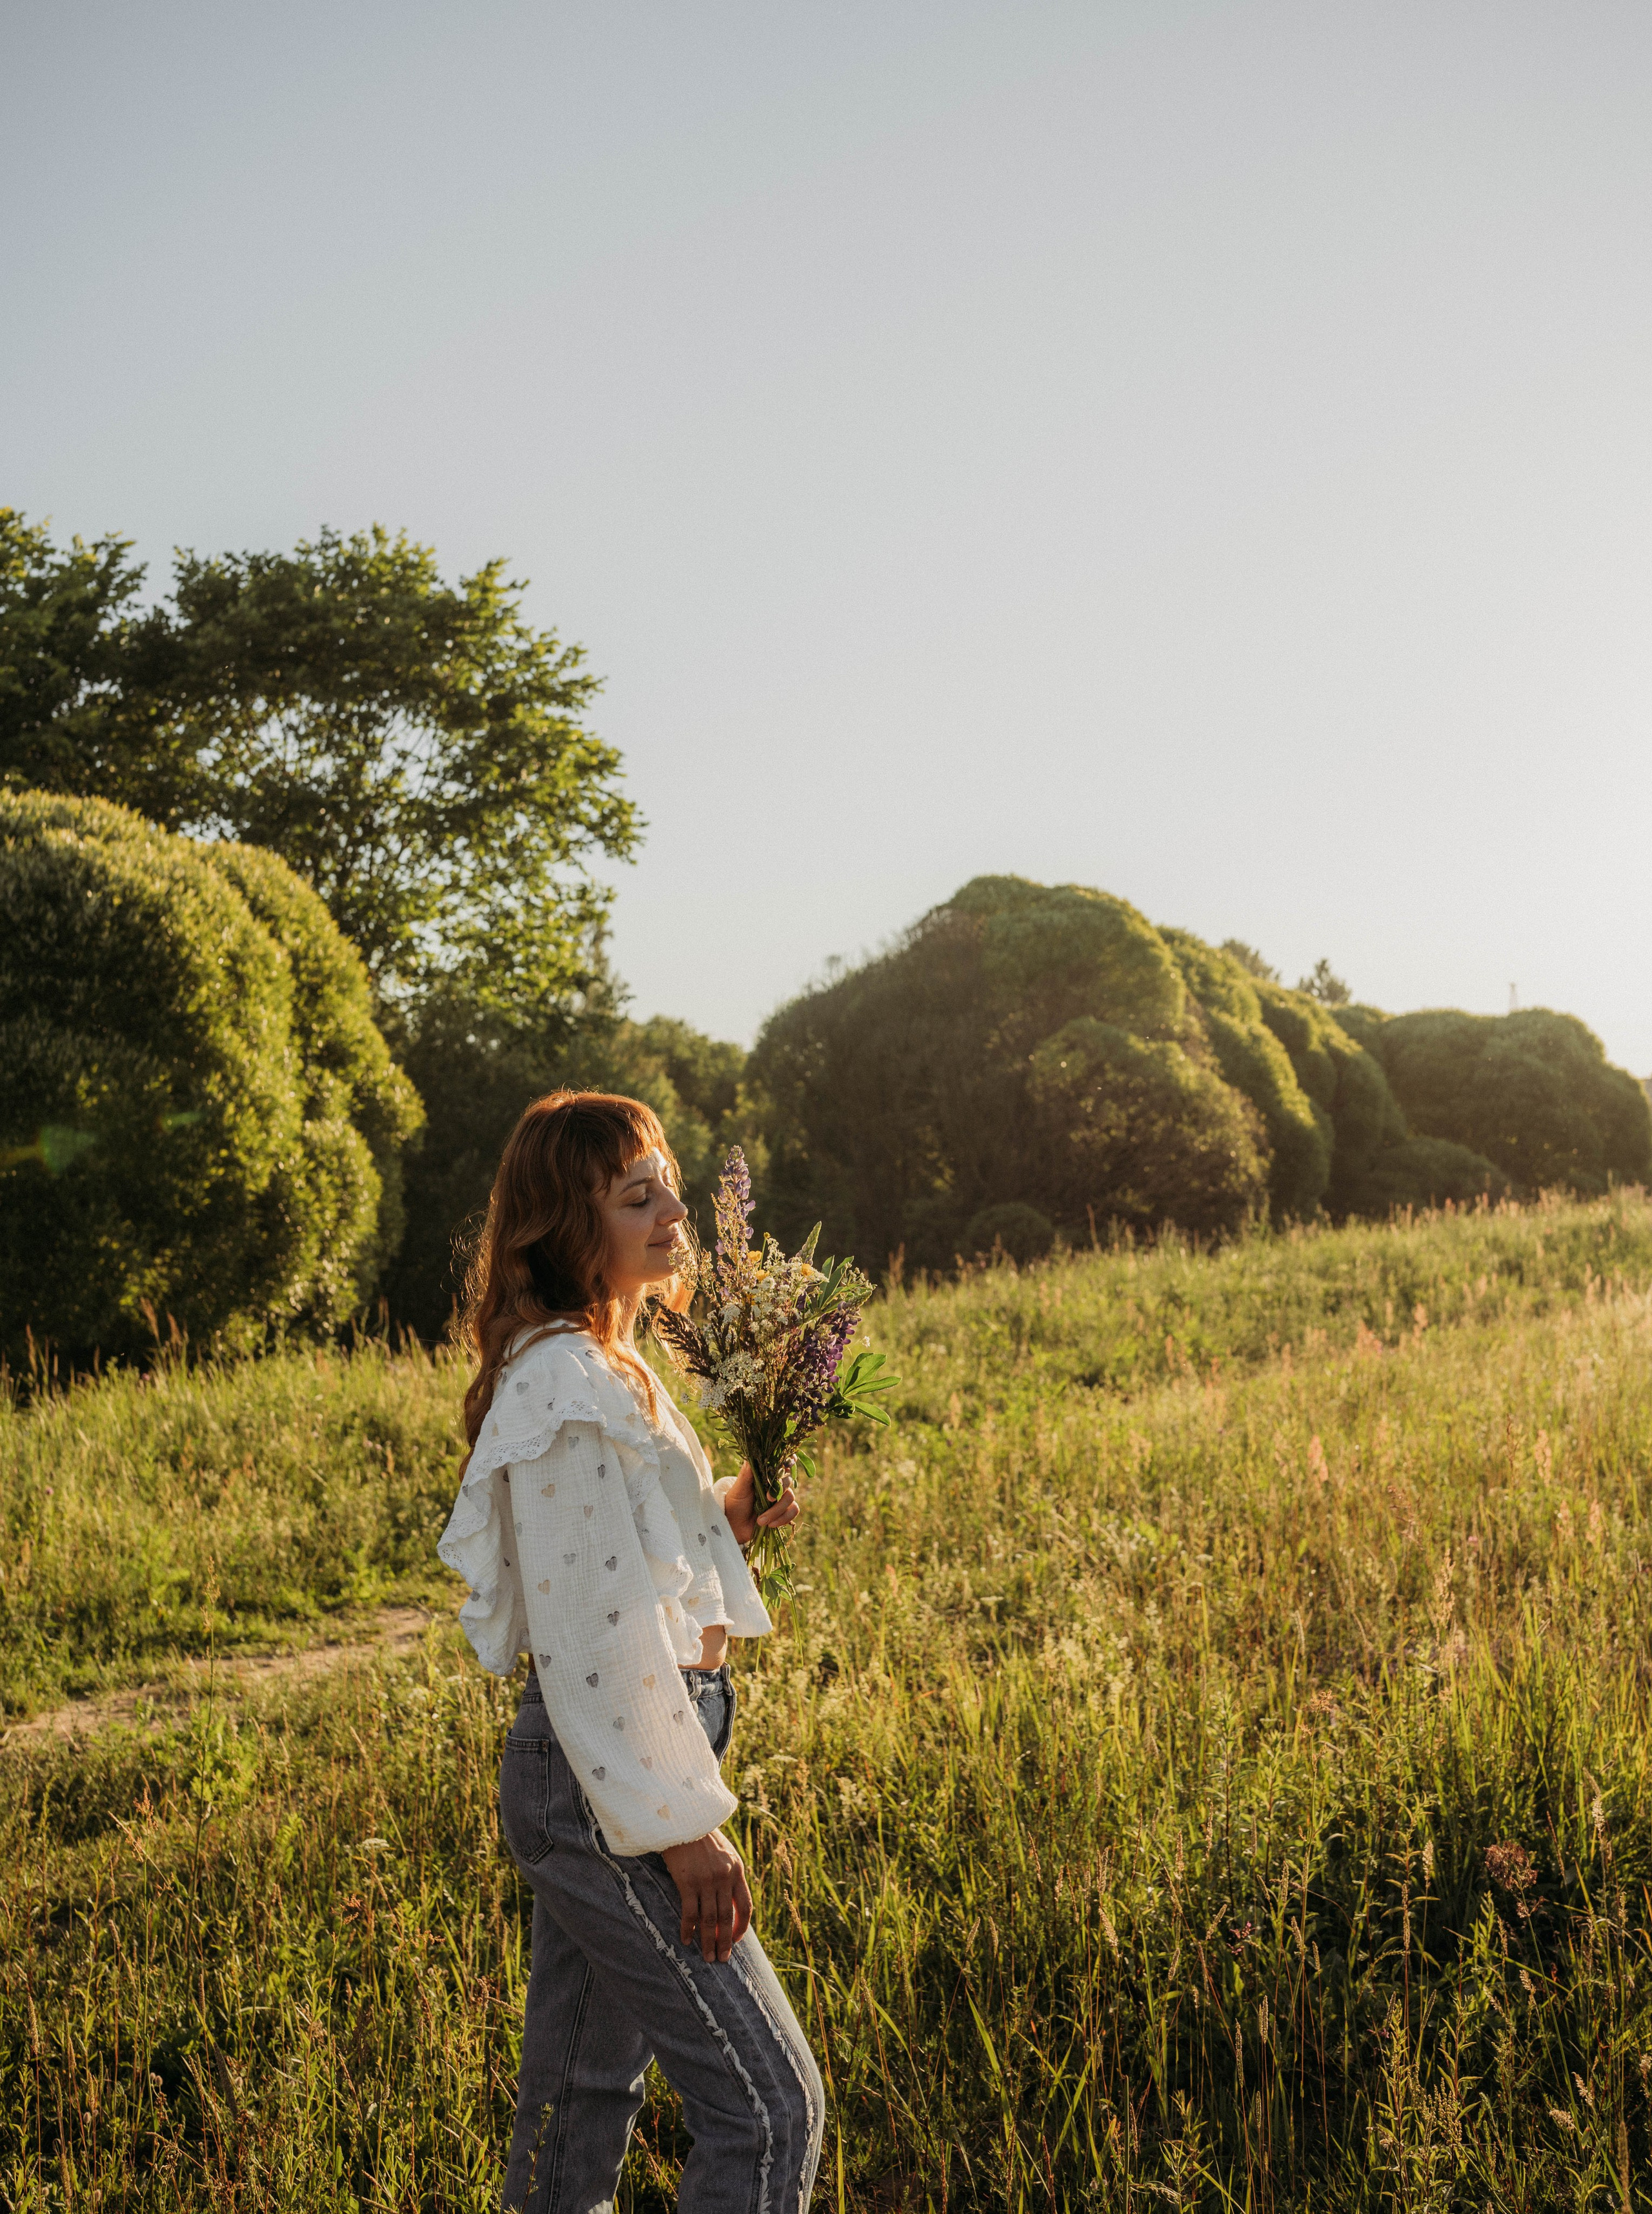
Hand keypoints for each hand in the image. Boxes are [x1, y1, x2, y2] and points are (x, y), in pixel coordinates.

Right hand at [662, 1830, 752, 1962]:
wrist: (683, 1820)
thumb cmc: (703, 1837)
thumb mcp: (726, 1853)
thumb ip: (731, 1874)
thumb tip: (731, 1901)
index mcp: (737, 1870)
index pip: (745, 1906)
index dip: (741, 1927)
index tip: (735, 1941)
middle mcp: (724, 1877)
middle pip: (726, 1918)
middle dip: (724, 1942)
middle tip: (721, 1959)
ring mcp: (706, 1880)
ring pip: (709, 1920)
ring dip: (708, 1942)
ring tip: (707, 1957)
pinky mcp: (687, 1882)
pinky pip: (689, 1913)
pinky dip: (688, 1930)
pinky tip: (686, 1940)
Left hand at [720, 1460, 801, 1547]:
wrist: (734, 1525)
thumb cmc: (735, 1503)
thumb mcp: (739, 1489)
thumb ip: (746, 1475)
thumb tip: (749, 1457)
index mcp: (765, 1474)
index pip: (782, 1463)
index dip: (789, 1461)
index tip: (786, 1465)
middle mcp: (775, 1484)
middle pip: (789, 1480)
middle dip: (779, 1491)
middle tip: (767, 1499)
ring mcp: (781, 1498)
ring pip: (791, 1498)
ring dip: (777, 1511)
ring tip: (761, 1520)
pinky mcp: (784, 1512)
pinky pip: (793, 1512)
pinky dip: (782, 1519)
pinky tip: (770, 1524)